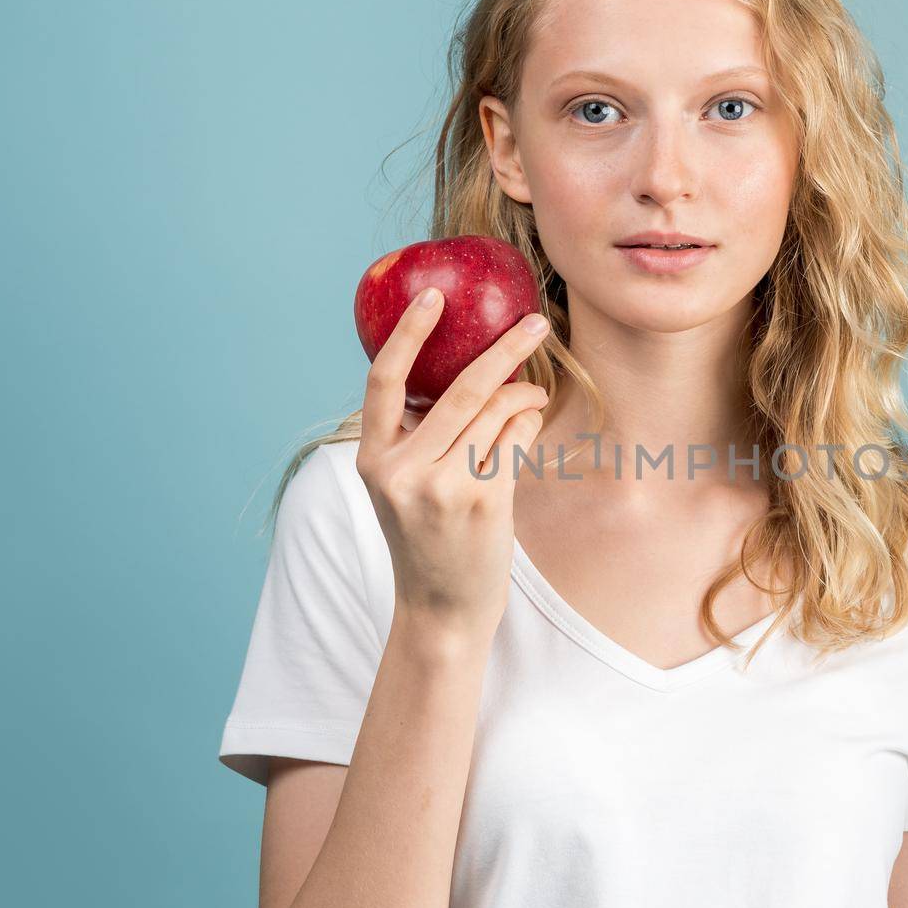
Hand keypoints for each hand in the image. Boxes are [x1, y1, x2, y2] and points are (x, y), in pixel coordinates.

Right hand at [355, 287, 550, 637]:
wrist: (440, 610)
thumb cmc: (428, 540)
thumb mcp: (401, 488)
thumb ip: (416, 438)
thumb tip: (464, 373)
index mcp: (373, 459)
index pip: (384, 381)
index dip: (409, 334)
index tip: (433, 296)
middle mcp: (402, 470)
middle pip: (461, 389)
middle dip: (505, 349)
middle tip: (534, 324)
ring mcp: (442, 486)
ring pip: (496, 411)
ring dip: (525, 394)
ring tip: (534, 392)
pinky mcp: (482, 501)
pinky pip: (515, 440)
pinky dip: (528, 424)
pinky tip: (530, 423)